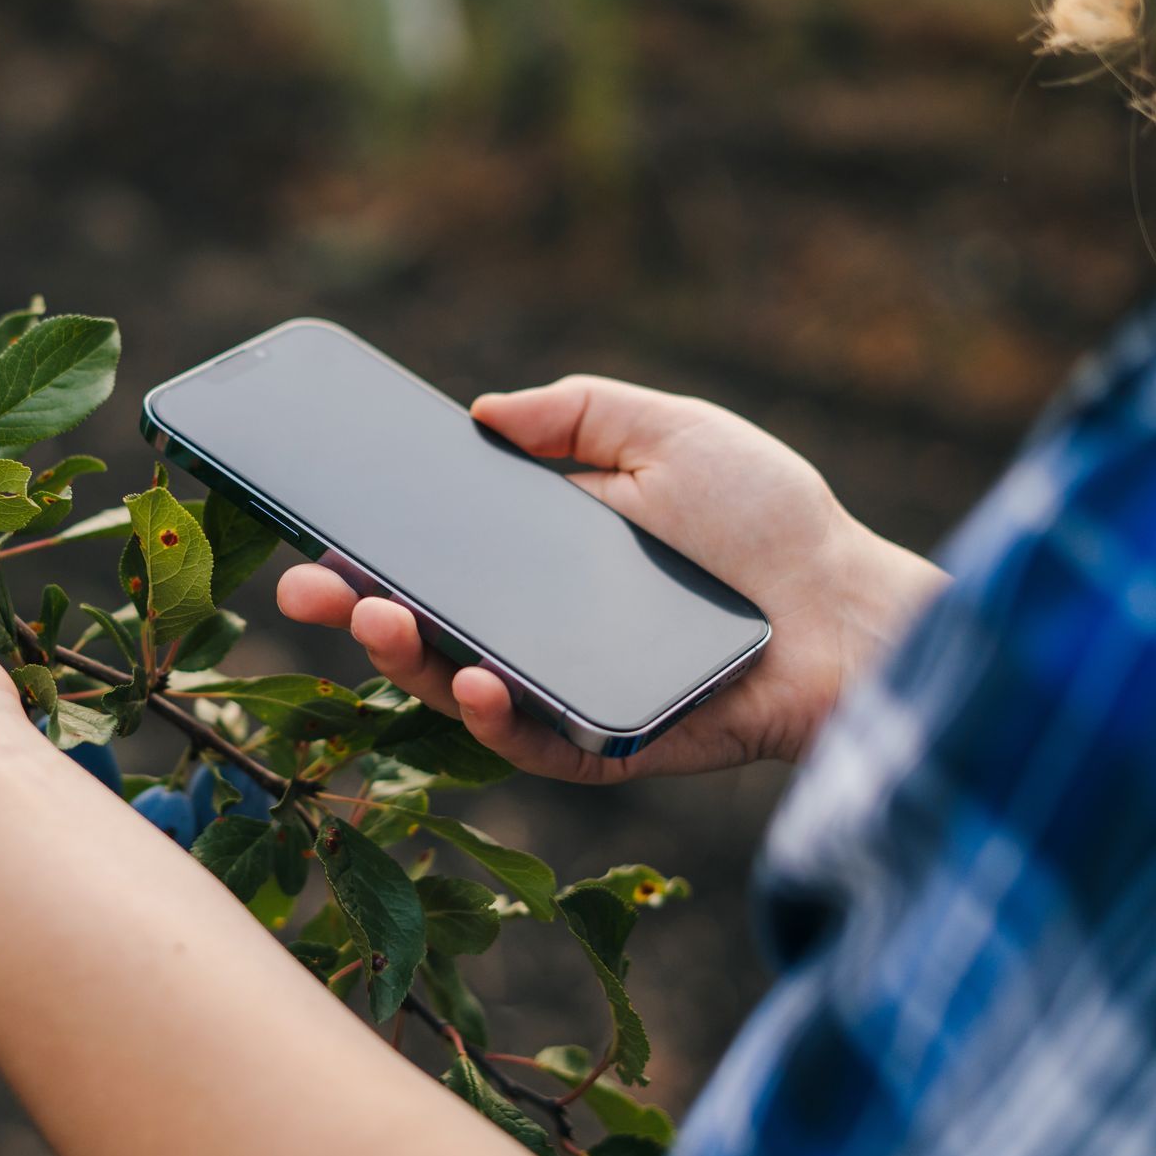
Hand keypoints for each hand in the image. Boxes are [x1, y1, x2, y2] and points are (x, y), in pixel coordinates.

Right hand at [279, 375, 947, 782]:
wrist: (852, 610)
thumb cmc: (770, 520)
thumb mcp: (671, 434)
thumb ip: (580, 413)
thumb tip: (482, 411)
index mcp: (542, 553)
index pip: (436, 549)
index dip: (372, 538)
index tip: (316, 517)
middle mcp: (538, 623)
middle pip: (426, 621)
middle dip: (353, 605)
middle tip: (303, 586)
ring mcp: (564, 687)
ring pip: (459, 686)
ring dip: (407, 660)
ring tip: (378, 620)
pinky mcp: (603, 743)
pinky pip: (532, 742)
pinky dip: (495, 719)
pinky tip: (481, 681)